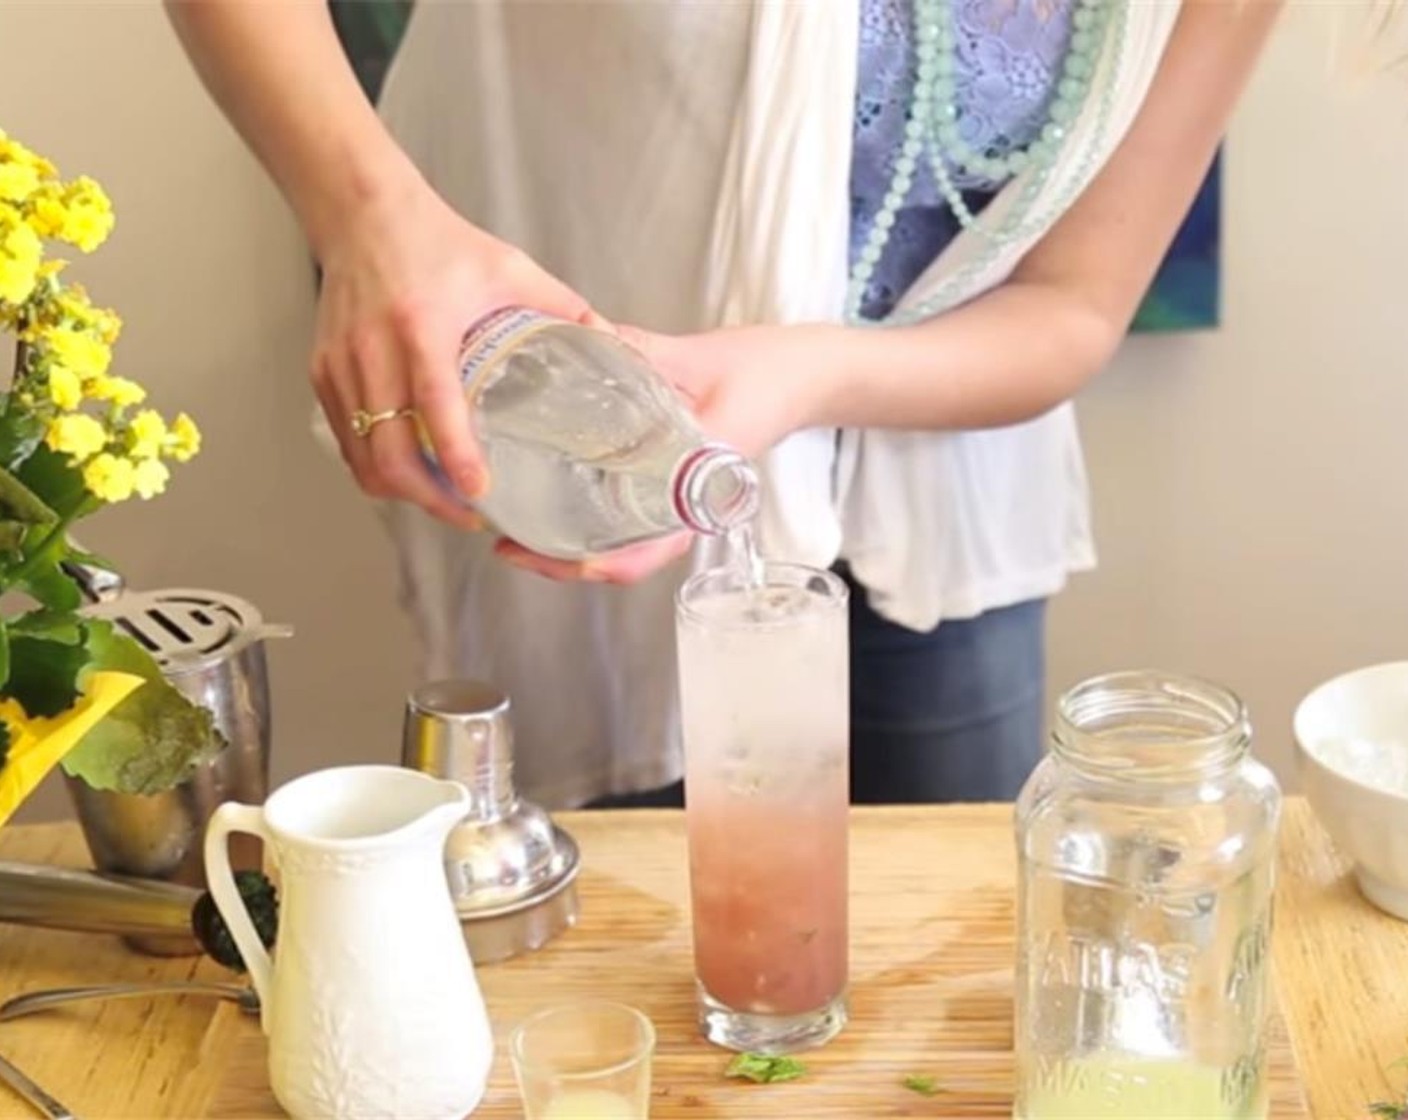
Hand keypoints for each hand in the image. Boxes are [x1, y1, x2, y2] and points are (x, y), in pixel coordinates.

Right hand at [310, 178, 596, 525]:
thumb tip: (612, 342)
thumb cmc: (439, 242)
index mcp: (422, 326)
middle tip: (468, 515)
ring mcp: (342, 366)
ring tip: (442, 500)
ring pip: (363, 457)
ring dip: (402, 490)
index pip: (435, 404)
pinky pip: (346, 439)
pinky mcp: (323, 372)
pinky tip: (410, 471)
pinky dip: (375, 466)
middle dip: (429, 499)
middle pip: (389, 453)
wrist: (363, 213)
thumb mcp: (508, 268)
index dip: (456, 455)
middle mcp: (374, 351)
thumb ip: (562, 307)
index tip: (479, 491)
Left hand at [495, 322, 845, 583]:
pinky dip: (595, 518)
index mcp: (701, 484)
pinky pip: (635, 515)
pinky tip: (558, 498)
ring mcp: (686, 496)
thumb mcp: (699, 359)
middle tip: (506, 544)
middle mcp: (691, 502)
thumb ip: (640, 352)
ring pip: (627, 544)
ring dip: (574, 546)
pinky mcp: (681, 479)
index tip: (543, 557)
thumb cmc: (768, 372)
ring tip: (518, 531)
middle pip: (626, 559)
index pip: (649, 550)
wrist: (811, 374)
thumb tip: (584, 335)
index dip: (595, 565)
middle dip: (563, 562)